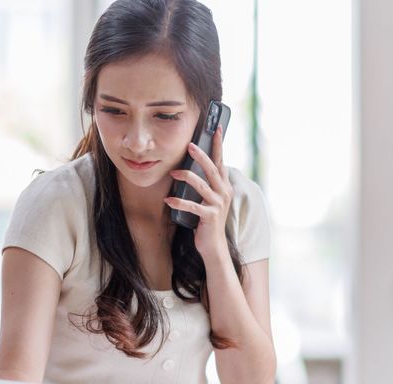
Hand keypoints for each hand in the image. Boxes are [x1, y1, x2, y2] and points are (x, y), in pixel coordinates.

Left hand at [164, 126, 232, 260]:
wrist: (214, 246)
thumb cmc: (208, 221)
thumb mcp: (209, 200)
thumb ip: (206, 185)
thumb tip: (189, 169)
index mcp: (224, 186)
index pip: (222, 161)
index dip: (219, 145)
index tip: (217, 128)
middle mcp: (224, 193)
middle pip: (213, 169)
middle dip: (201, 155)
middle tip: (190, 145)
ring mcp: (218, 204)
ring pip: (202, 185)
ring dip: (186, 177)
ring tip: (173, 172)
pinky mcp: (209, 216)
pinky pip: (192, 206)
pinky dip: (179, 202)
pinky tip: (168, 200)